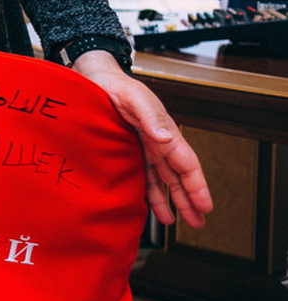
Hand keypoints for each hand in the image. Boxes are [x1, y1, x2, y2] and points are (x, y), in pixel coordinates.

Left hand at [72, 50, 212, 227]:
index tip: (206, 207)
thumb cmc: (116, 85)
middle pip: (179, 176)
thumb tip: (166, 138)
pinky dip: (150, 192)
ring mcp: (144, 147)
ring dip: (172, 200)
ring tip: (179, 222)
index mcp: (164, 132)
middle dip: (190, 199)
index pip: (186, 164)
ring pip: (163, 179)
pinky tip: (154, 207)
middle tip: (199, 223)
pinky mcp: (129, 149)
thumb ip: (151, 118)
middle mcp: (158, 142)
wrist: (94, 78)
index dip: (197, 186)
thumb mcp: (135, 98)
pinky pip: (143, 175)